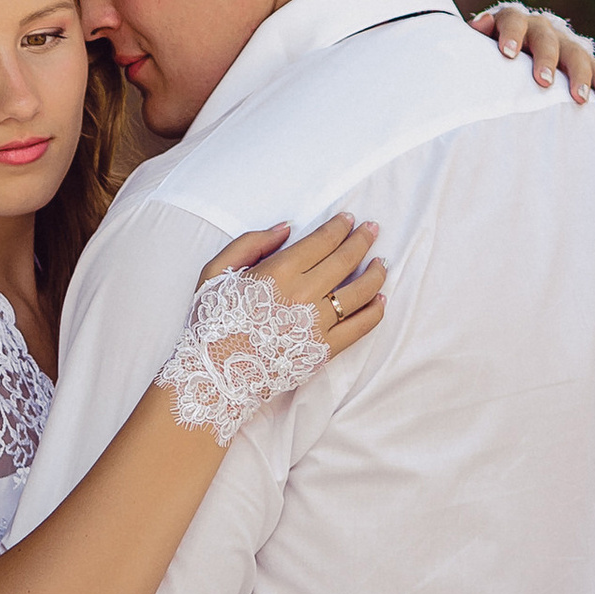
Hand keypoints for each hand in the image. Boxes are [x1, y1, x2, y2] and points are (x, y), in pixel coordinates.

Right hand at [205, 213, 384, 353]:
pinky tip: (381, 300)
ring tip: (382, 263)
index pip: (322, 241)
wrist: (216, 374)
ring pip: (360, 293)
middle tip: (373, 230)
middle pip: (345, 261)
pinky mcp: (325, 350)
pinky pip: (360, 328)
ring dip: (376, 274)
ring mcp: (317, 324)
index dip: (339, 227)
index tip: (350, 219)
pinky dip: (375, 312)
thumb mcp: (217, 270)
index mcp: (278, 270)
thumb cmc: (213, 320)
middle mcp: (303, 294)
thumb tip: (286, 228)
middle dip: (363, 241)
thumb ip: (251, 243)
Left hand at [472, 3, 594, 108]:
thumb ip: (478, 35)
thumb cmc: (492, 53)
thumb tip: (481, 22)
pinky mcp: (584, 62)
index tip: (507, 53)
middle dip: (546, 59)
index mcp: (515, 21)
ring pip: (577, 54)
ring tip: (579, 99)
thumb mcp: (480, 43)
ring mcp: (565, 43)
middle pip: (547, 39)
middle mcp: (542, 28)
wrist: (514, 54)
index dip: (511, 34)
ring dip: (580, 75)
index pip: (513, 20)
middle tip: (542, 81)